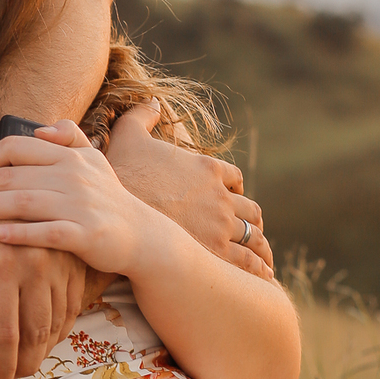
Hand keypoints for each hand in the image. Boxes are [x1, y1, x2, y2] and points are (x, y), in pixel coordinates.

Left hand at [0, 121, 157, 276]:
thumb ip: (69, 138)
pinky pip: (46, 232)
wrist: (142, 236)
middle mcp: (73, 175)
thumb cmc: (107, 199)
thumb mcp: (93, 161)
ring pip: (23, 201)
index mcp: (68, 156)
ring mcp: (80, 205)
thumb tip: (42, 129)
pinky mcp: (86, 234)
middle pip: (12, 175)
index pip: (16, 147)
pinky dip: (19, 233)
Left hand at [0, 206, 84, 378]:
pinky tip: (46, 340)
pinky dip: (61, 327)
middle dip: (24, 366)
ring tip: (27, 367)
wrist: (6, 179)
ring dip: (44, 350)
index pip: (1, 333)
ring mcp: (59, 260)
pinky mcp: (73, 258)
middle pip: (33, 335)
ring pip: (56, 323)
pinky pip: (72, 305)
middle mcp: (34, 261)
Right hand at [106, 102, 274, 277]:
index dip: (234, 188)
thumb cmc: (120, 173)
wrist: (115, 212)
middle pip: (250, 209)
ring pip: (254, 236)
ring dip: (261, 246)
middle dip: (252, 221)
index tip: (232, 197)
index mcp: (208, 168)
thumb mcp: (128, 135)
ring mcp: (221, 225)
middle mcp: (222, 196)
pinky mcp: (216, 251)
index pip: (234, 178)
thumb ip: (141, 116)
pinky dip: (259, 268)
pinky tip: (263, 276)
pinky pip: (248, 261)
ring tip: (264, 259)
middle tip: (252, 232)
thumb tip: (151, 102)